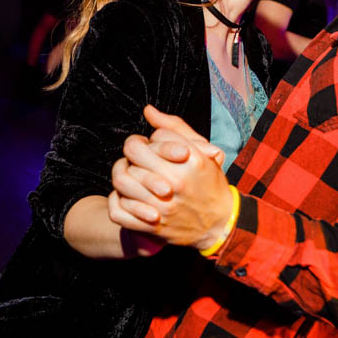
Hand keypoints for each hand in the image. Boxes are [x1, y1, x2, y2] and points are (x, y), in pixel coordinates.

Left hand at [109, 115, 234, 250]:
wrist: (221, 224)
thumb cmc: (210, 183)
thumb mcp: (203, 151)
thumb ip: (176, 128)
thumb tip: (148, 111)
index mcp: (191, 159)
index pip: (156, 135)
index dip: (153, 138)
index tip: (156, 147)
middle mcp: (177, 181)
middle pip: (133, 152)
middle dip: (133, 151)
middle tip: (138, 157)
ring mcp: (163, 205)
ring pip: (121, 180)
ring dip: (121, 173)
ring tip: (130, 173)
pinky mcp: (152, 226)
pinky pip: (118, 209)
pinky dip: (117, 201)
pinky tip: (126, 196)